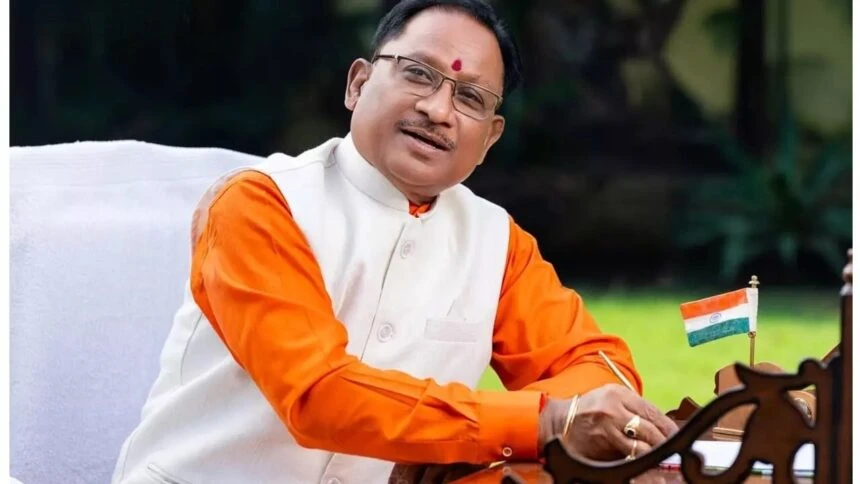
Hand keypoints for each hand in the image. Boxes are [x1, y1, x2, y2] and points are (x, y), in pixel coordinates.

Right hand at [538, 384, 677, 460]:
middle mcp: (612, 409)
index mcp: (617, 394)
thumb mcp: (609, 398)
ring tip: (659, 458)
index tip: (675, 435)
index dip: (667, 426)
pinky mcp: (600, 447)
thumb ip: (633, 407)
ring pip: (640, 447)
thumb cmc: (589, 410)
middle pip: (649, 429)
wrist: (559, 422)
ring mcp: (606, 429)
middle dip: (663, 442)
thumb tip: (661, 425)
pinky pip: (626, 457)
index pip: (651, 411)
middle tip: (671, 450)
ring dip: (653, 455)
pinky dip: (637, 461)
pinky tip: (642, 463)